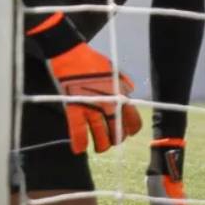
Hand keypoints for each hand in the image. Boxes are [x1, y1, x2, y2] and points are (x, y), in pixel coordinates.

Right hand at [26, 12, 141, 153]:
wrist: (70, 54)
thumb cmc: (92, 60)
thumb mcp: (114, 70)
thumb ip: (124, 83)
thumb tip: (130, 91)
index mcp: (121, 97)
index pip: (133, 123)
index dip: (129, 131)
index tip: (124, 132)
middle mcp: (109, 106)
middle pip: (117, 134)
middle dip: (114, 140)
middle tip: (108, 140)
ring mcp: (91, 108)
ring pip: (100, 137)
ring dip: (100, 146)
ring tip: (97, 148)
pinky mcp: (74, 108)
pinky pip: (77, 132)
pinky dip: (78, 143)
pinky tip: (78, 150)